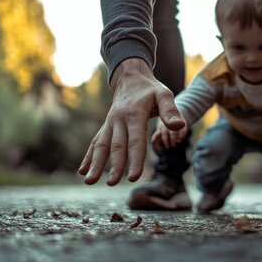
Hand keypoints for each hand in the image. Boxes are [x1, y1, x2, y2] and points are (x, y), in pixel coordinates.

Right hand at [78, 58, 185, 185]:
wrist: (130, 78)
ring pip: (102, 145)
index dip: (135, 159)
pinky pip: (96, 142)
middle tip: (112, 183)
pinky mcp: (106, 127)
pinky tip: (82, 171)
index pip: (135, 140)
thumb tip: (179, 127)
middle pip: (117, 146)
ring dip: (96, 164)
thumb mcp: (164, 94)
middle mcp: (119, 120)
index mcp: (134, 114)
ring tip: (89, 181)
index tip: (134, 177)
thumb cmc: (150, 89)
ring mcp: (110, 124)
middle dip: (114, 165)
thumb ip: (170, 111)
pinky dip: (88, 157)